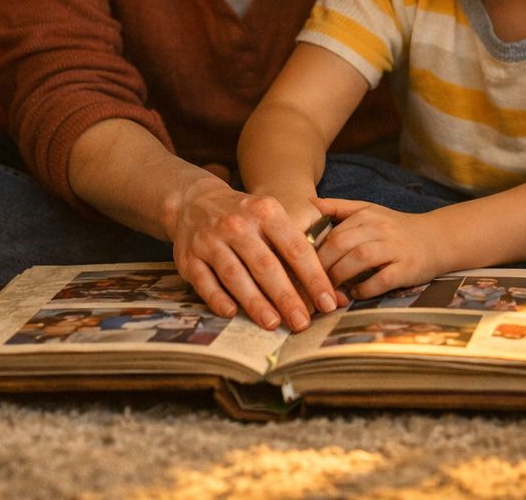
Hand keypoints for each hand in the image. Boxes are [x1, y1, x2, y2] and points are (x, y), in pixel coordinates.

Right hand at [170, 177, 338, 331]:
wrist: (195, 202)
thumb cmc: (246, 218)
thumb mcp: (273, 219)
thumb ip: (301, 253)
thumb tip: (337, 295)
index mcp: (266, 212)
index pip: (295, 248)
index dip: (313, 277)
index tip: (328, 303)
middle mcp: (237, 224)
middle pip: (265, 265)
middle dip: (286, 297)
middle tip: (302, 323)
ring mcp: (210, 240)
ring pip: (235, 275)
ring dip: (255, 302)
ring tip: (273, 324)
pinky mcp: (188, 257)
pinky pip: (205, 282)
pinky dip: (218, 299)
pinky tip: (232, 314)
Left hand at [312, 197, 445, 299]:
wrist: (436, 239)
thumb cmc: (396, 228)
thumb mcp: (369, 211)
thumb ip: (339, 208)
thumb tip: (309, 202)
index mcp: (366, 214)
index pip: (332, 232)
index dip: (314, 252)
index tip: (302, 267)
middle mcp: (380, 228)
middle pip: (341, 244)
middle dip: (322, 266)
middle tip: (311, 282)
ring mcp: (395, 248)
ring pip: (359, 259)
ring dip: (340, 277)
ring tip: (331, 289)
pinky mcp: (407, 268)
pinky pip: (381, 280)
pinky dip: (365, 289)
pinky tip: (356, 293)